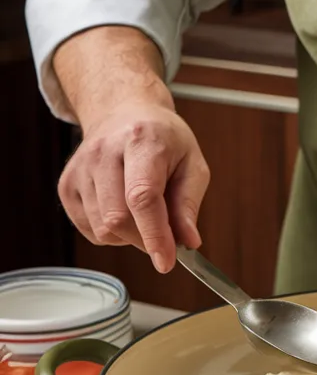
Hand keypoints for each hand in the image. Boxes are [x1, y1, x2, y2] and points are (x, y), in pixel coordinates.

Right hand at [59, 102, 209, 272]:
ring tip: (142, 212)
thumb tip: (188, 241)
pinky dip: (111, 233)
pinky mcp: (66, 186)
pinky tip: (122, 209)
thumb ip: (189, 204)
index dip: (154, 234)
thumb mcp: (192, 163)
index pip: (141, 197)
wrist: (122, 113)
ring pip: (103, 230)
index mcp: (141, 140)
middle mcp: (103, 152)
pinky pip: (90, 230)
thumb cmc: (162, 139)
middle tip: (164, 233)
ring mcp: (80, 169)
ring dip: (129, 237)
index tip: (166, 261)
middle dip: (145, 239)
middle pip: (118, 219)